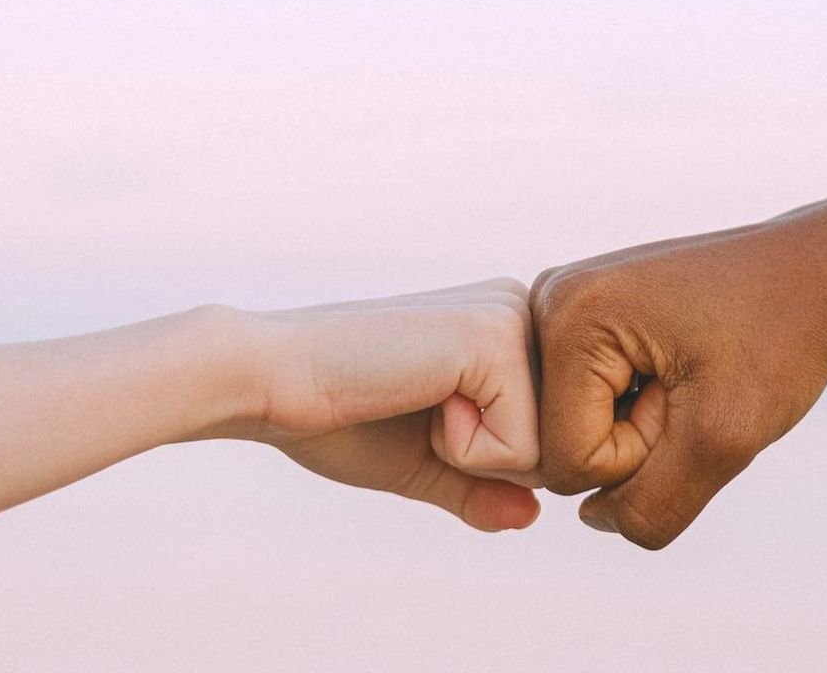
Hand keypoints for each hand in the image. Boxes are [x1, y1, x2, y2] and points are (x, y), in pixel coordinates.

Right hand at [233, 278, 542, 531]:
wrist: (266, 381)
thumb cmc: (338, 416)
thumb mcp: (426, 462)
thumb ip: (482, 488)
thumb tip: (534, 516)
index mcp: (509, 328)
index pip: (552, 434)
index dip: (488, 460)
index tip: (421, 413)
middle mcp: (523, 310)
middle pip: (560, 444)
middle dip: (489, 460)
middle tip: (417, 408)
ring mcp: (512, 319)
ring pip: (550, 451)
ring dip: (474, 455)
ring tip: (416, 401)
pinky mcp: (494, 340)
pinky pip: (521, 449)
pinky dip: (462, 451)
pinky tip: (414, 399)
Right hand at [531, 185, 826, 547]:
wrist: (818, 274)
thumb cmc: (782, 336)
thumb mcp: (725, 439)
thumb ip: (652, 506)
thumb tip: (594, 517)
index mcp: (567, 316)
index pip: (568, 463)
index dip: (643, 456)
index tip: (695, 394)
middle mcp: (547, 303)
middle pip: (562, 447)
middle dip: (638, 441)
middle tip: (696, 383)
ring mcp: (562, 308)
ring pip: (577, 431)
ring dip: (641, 427)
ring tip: (690, 372)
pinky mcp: (582, 319)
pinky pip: (589, 406)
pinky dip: (638, 408)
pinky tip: (676, 367)